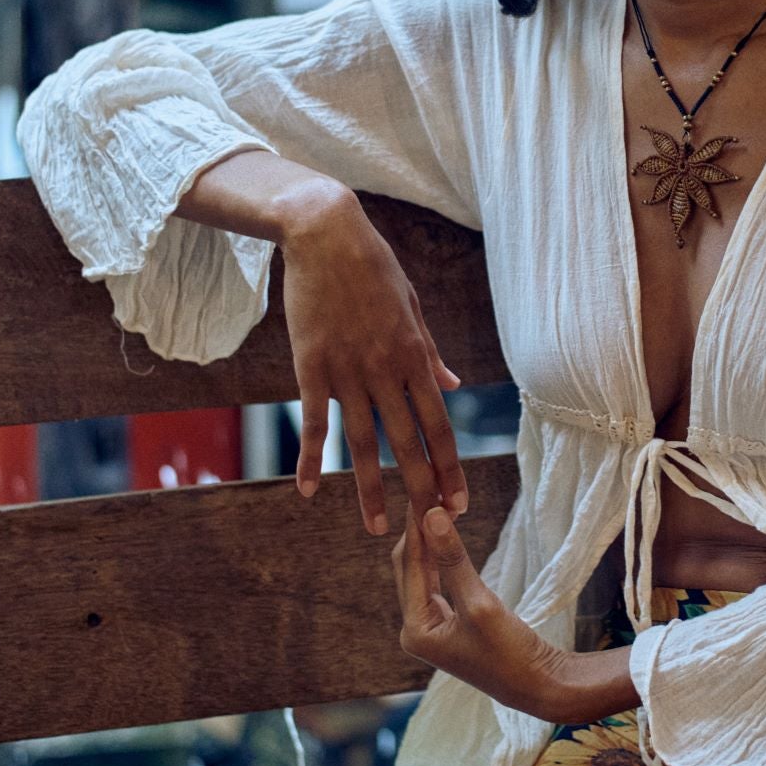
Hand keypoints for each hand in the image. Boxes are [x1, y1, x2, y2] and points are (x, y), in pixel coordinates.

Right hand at [280, 191, 467, 535]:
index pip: (439, 423)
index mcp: (414, 356)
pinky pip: (313, 420)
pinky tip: (307, 488)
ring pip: (364, 441)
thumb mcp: (412, 306)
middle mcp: (385, 370)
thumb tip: (452, 383)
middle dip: (422, 489)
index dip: (450, 465)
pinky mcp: (311, 366)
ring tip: (376, 525)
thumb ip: (429, 351)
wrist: (326, 234)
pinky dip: (310, 457)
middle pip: (408, 442)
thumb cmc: (373, 268)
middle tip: (430, 531)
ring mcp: (347, 370)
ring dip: (371, 488)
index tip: (458, 501)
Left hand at [393, 502, 565, 716]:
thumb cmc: (510, 652)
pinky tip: (447, 532)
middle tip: (428, 487)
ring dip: (431, 541)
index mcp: (414, 629)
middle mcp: (415, 629)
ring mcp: (432, 628)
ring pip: (424, 573)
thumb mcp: (481, 602)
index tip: (423, 488)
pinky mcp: (449, 624)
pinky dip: (443, 557)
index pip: (411, 564)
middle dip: (420, 530)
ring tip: (436, 501)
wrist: (540, 686)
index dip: (417, 525)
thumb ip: (454, 559)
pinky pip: (439, 582)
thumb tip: (432, 515)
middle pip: (411, 567)